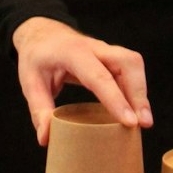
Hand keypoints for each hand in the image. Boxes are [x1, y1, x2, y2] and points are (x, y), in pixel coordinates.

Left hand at [11, 16, 151, 144]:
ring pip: (134, 64)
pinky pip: (130, 71)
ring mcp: (106, 51)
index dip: (116, 100)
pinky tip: (135, 112)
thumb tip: (46, 139)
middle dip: (139, 93)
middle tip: (143, 124)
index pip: (99, 76)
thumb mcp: (29, 82)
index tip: (130, 122)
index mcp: (73, 53)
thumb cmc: (36, 58)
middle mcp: (94, 48)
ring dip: (141, 92)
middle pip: (127, 62)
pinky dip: (136, 90)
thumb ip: (39, 110)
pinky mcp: (112, 58)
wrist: (42, 34)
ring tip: (143, 122)